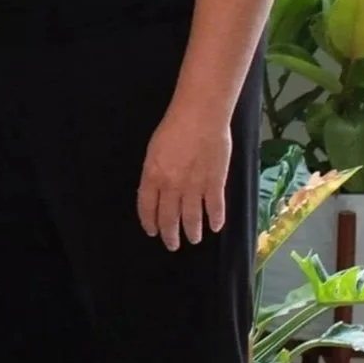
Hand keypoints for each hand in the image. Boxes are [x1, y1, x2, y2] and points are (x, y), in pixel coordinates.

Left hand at [138, 105, 230, 249]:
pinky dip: (216, 219)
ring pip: (192, 217)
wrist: (200, 117)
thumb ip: (154, 173)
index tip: (153, 232)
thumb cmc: (173, 128)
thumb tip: (157, 190)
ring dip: (192, 231)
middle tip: (172, 245)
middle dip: (170, 234)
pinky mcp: (216, 183)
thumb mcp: (153, 151)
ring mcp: (195, 186)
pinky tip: (216, 227)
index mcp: (152, 176)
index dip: (150, 222)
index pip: (147, 207)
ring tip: (194, 240)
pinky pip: (215, 207)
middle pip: (169, 217)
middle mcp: (172, 186)